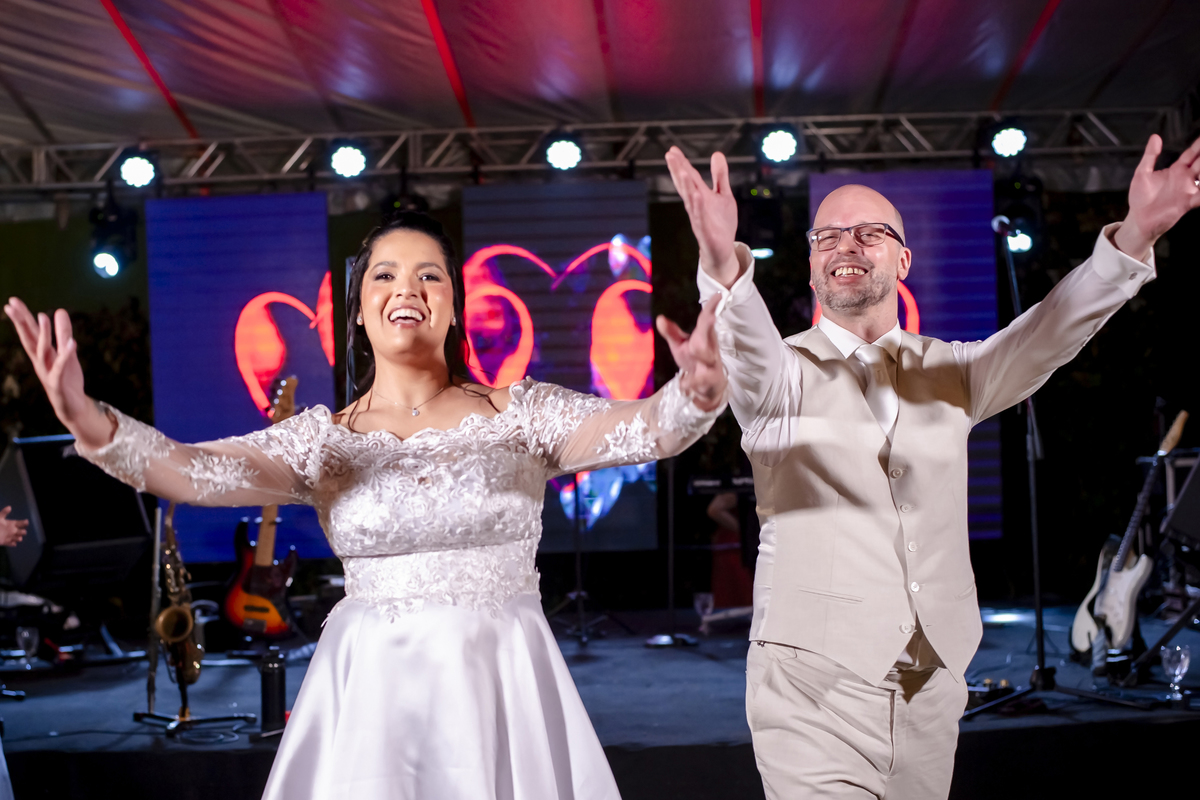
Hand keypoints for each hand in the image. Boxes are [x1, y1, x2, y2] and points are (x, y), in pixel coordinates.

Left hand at [0, 506, 27, 546]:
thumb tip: (9, 507)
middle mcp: (12, 530)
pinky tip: (13, 543)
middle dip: (22, 532)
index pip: (21, 523)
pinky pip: (11, 544)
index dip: (24, 522)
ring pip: (18, 538)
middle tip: (19, 531)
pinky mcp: (5, 542)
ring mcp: (9, 536)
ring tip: (18, 538)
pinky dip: (12, 544)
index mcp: (11, 524)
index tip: (26, 522)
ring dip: (18, 538)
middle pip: (21, 531)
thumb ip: (4, 512)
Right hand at [3, 298, 111, 448]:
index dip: (22, 318)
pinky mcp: (58, 383)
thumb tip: (60, 310)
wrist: (72, 406)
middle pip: (29, 339)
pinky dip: (66, 355)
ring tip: (42, 316)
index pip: (30, 333)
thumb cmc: (66, 378)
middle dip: (21, 322)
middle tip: (11, 305)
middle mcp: (41, 361)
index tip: (12, 302)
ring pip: (43, 351)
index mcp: (42, 354)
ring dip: (43, 334)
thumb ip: (63, 333)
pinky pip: (61, 367)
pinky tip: (72, 343)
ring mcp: (47, 372)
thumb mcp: (67, 353)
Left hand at [656, 295, 725, 411]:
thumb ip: (671, 332)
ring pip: (708, 357)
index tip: (718, 294)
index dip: (712, 307)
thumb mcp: (680, 346)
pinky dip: (688, 383)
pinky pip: (698, 380)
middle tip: (712, 316)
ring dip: (702, 354)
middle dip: (709, 326)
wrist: (707, 388)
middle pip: (708, 334)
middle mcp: (710, 348)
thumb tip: (660, 318)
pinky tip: (682, 385)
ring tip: (693, 351)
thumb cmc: (694, 361)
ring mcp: (711, 364)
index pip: (707, 319)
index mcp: (704, 336)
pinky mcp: (708, 380)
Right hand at [665, 147, 739, 286]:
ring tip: (681, 171)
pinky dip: (698, 208)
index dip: (681, 163)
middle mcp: (696, 205)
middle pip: (685, 185)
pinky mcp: (704, 231)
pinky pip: (700, 218)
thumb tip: (717, 154)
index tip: (672, 150)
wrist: (722, 250)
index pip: (689, 177)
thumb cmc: (721, 223)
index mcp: (700, 195)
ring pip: (690, 200)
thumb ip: (720, 176)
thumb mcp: (723, 195)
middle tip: (669, 155)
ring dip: (685, 186)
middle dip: (677, 171)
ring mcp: (698, 218)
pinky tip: (696, 196)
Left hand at [1115, 134, 1199, 259]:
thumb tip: (1155, 137)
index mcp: (1176, 169)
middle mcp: (1185, 178)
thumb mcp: (1142, 172)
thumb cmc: (1140, 196)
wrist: (1138, 218)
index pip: (1191, 154)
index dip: (1198, 144)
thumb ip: (1150, 155)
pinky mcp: (1187, 202)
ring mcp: (1188, 190)